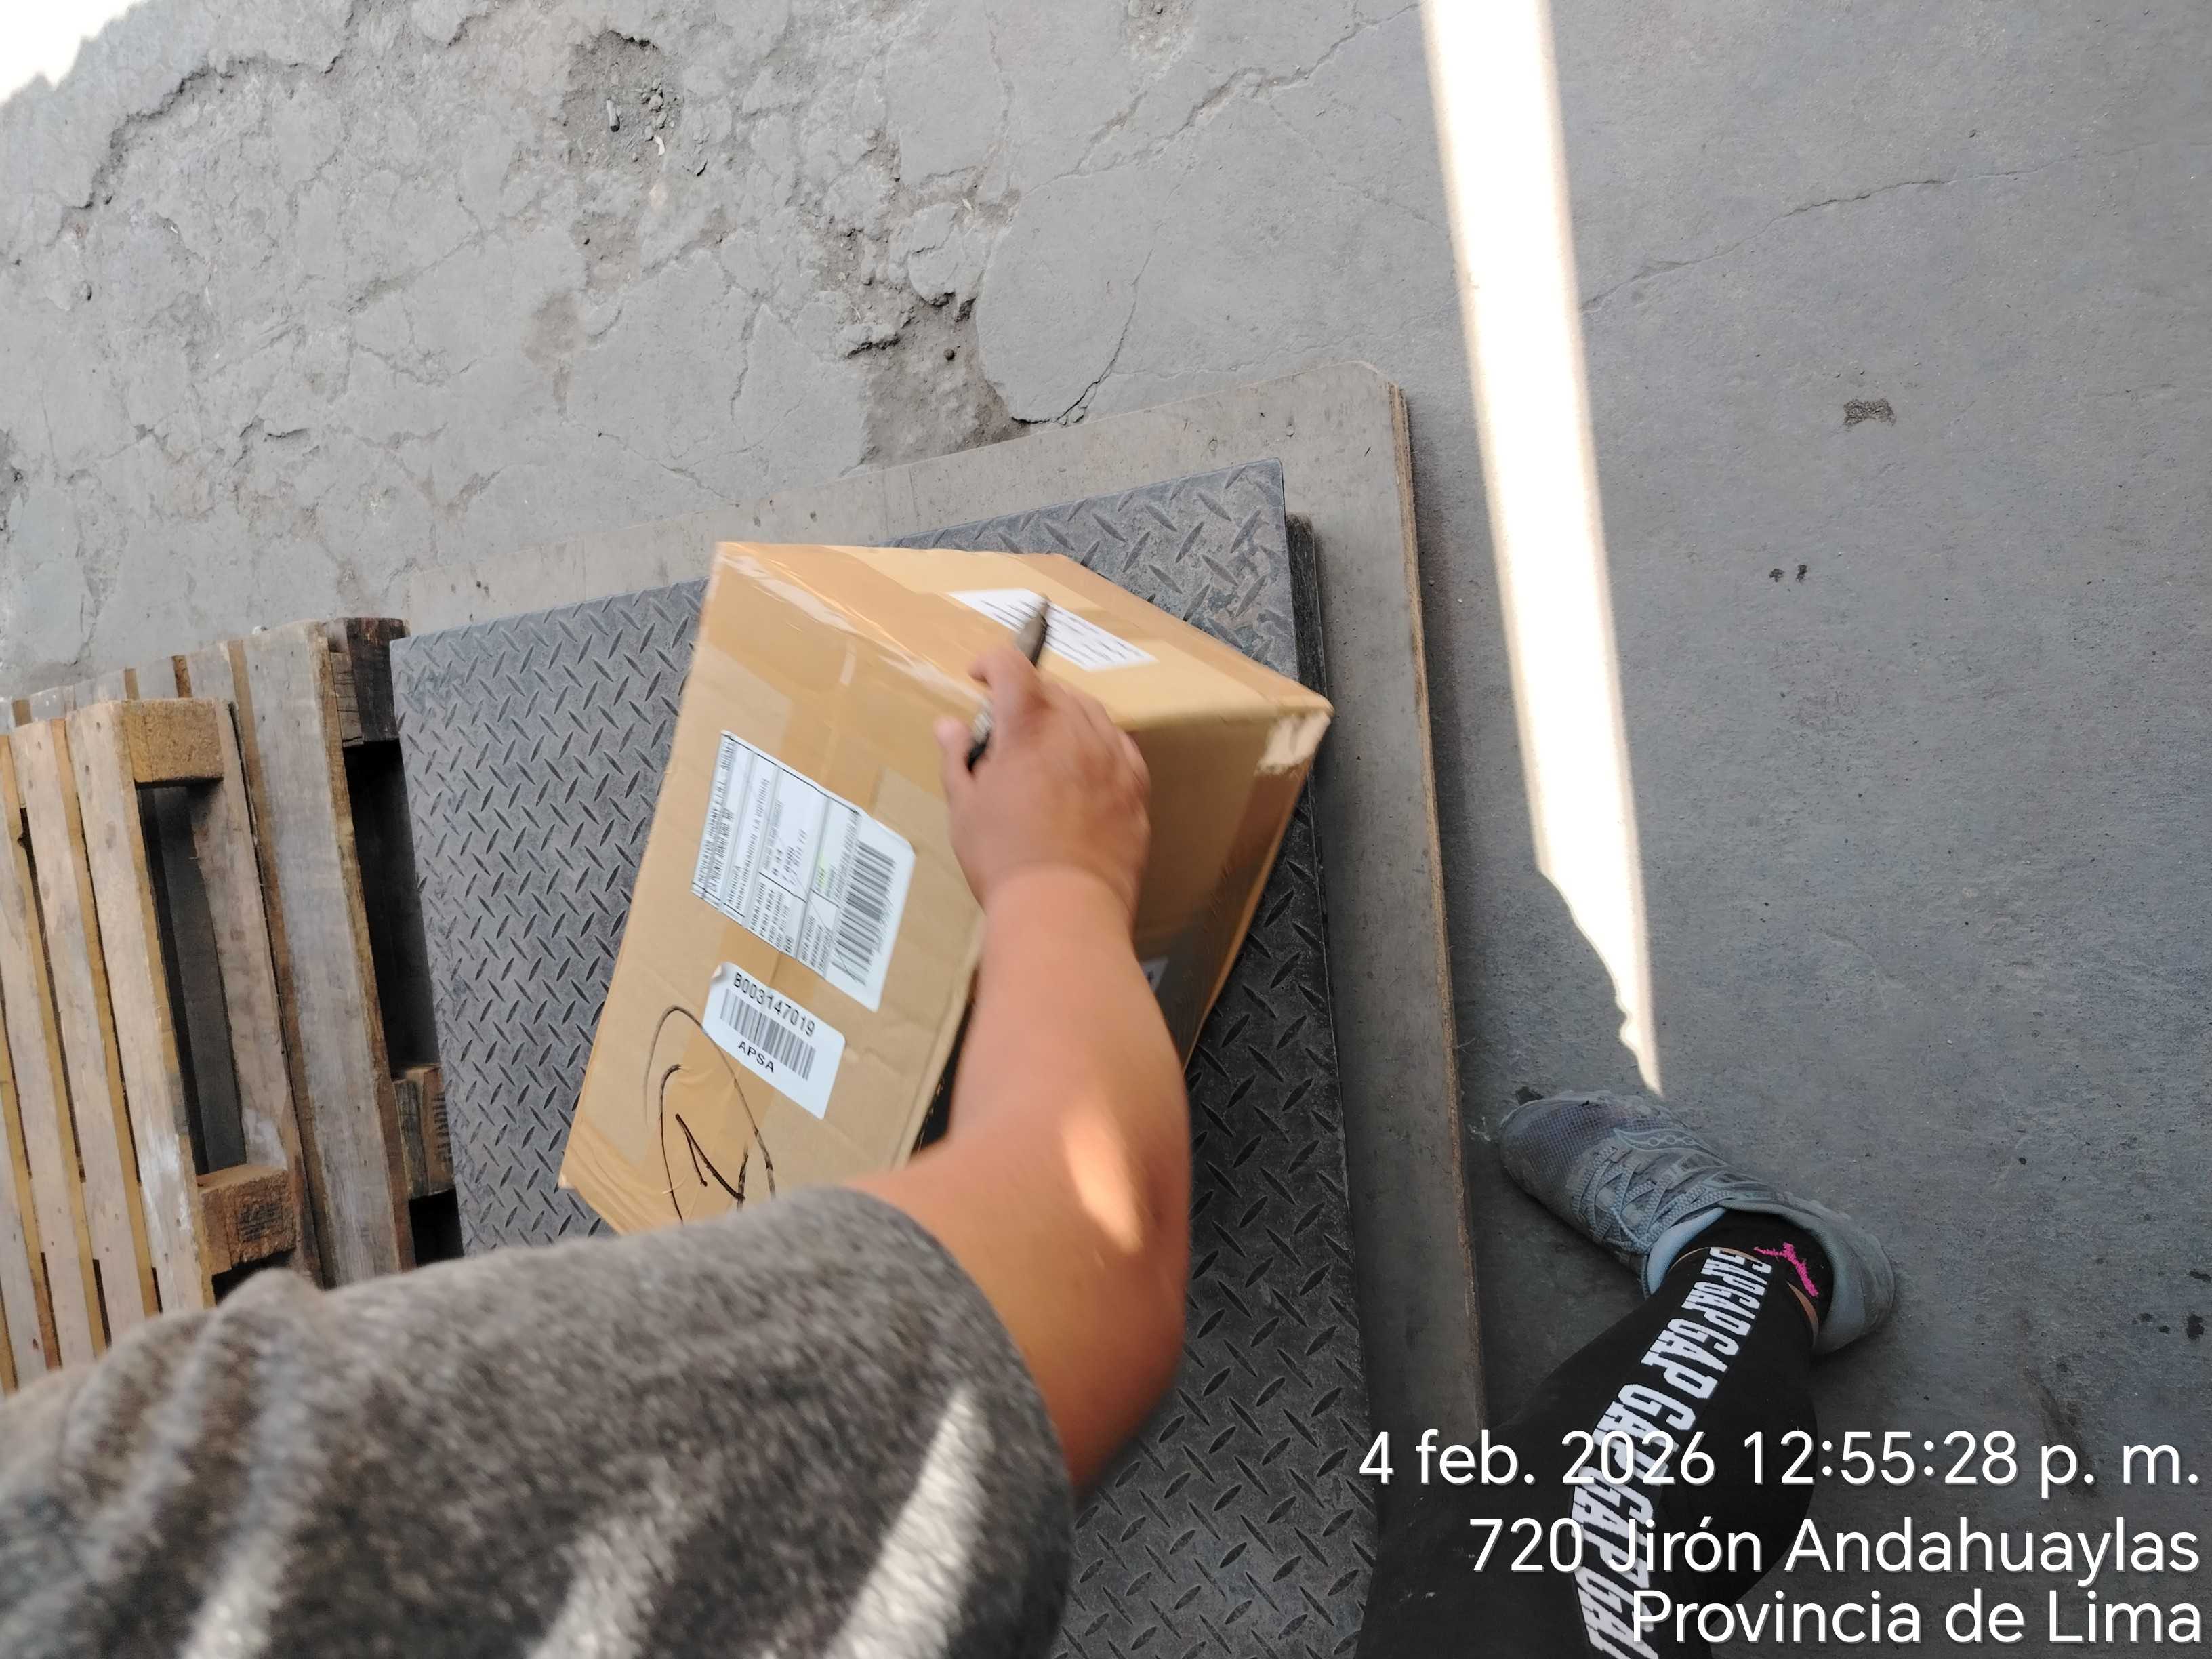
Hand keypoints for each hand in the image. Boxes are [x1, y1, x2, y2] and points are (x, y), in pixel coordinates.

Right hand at [934, 644, 1149, 920]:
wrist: (1064, 907)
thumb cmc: (1003, 858)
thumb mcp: (965, 806)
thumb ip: (958, 758)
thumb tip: (950, 726)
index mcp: (1028, 724)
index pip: (1011, 666)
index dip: (991, 663)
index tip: (978, 677)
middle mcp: (1076, 729)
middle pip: (1052, 689)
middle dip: (1027, 697)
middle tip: (1007, 729)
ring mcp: (1113, 757)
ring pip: (1090, 713)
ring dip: (1064, 716)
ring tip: (1046, 745)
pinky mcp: (1137, 788)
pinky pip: (1119, 747)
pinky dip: (1098, 745)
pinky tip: (1085, 768)